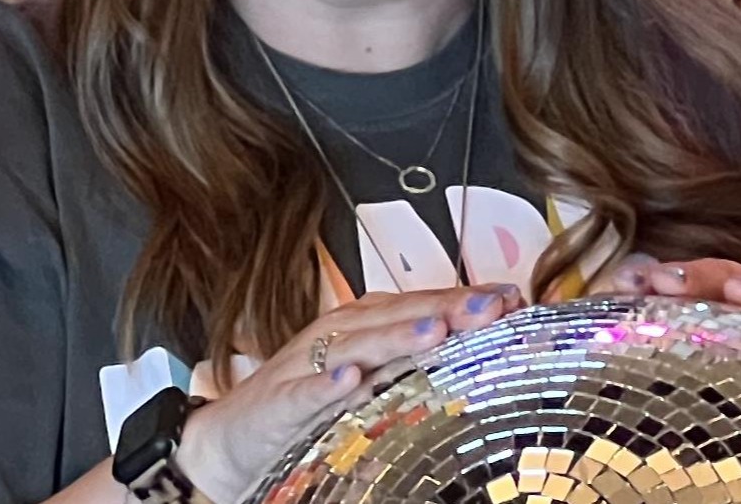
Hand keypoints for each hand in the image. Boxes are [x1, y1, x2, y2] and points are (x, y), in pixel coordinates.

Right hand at [174, 283, 520, 503]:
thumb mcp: (363, 382)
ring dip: (394, 337)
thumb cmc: (304, 407)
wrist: (227, 443)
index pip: (419, 305)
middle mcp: (337, 337)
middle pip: (395, 317)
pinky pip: (301, 394)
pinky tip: (348, 380)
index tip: (513, 299)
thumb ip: (409, 365)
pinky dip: (323, 385)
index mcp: (361, 327)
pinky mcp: (275, 404)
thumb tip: (478, 356)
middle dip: (444, 309)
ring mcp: (304, 367)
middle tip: (491, 306)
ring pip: (354, 346)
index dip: (463, 300)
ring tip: (435, 331)